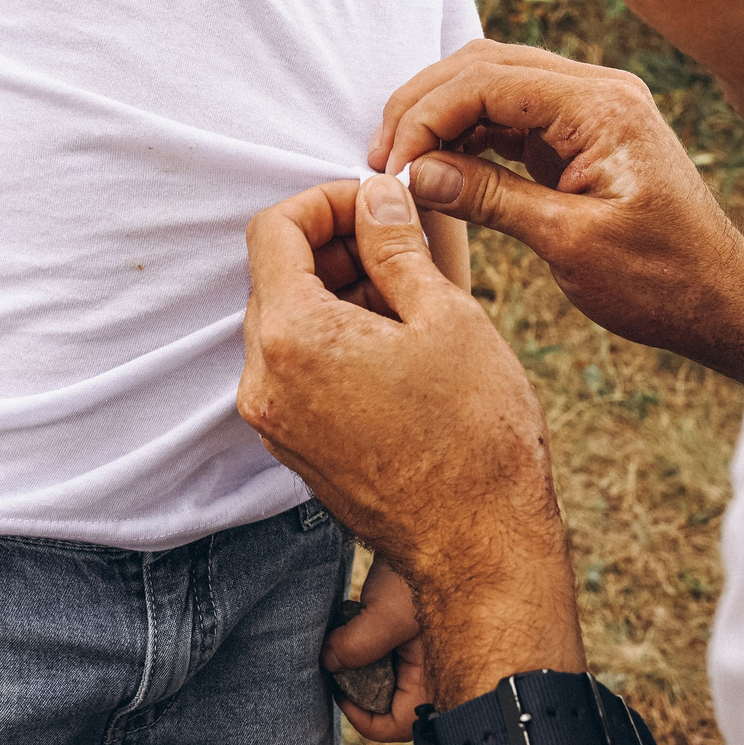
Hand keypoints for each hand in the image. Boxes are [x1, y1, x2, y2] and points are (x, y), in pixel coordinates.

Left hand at [241, 173, 583, 707]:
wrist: (481, 546)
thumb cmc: (475, 433)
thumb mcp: (445, 314)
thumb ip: (395, 244)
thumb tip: (375, 197)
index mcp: (292, 336)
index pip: (274, 229)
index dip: (325, 201)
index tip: (375, 205)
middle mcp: (262, 379)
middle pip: (275, 276)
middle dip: (334, 246)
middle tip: (401, 245)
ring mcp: (273, 419)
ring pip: (287, 323)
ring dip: (337, 293)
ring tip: (410, 297)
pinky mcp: (292, 446)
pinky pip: (296, 369)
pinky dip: (334, 339)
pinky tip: (396, 344)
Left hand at [326, 559, 430, 741]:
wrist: (436, 528)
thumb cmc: (425, 572)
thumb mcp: (386, 613)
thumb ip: (355, 646)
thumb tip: (327, 664)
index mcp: (437, 680)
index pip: (395, 725)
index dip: (360, 715)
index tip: (337, 688)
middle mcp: (433, 673)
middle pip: (387, 703)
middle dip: (358, 686)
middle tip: (337, 659)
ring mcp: (423, 654)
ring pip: (384, 677)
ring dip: (360, 662)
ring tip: (347, 635)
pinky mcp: (413, 633)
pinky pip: (386, 654)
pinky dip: (367, 643)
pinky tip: (358, 620)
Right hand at [373, 40, 743, 383]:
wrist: (722, 302)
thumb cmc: (662, 282)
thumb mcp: (569, 243)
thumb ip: (489, 198)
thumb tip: (415, 174)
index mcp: (601, 107)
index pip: (486, 82)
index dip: (425, 118)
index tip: (391, 169)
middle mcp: (597, 91)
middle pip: (482, 66)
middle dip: (422, 106)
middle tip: (382, 160)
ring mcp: (590, 109)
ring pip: (490, 83)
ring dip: (440, 117)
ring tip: (402, 166)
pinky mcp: (581, 134)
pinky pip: (509, 114)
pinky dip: (466, 134)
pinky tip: (438, 168)